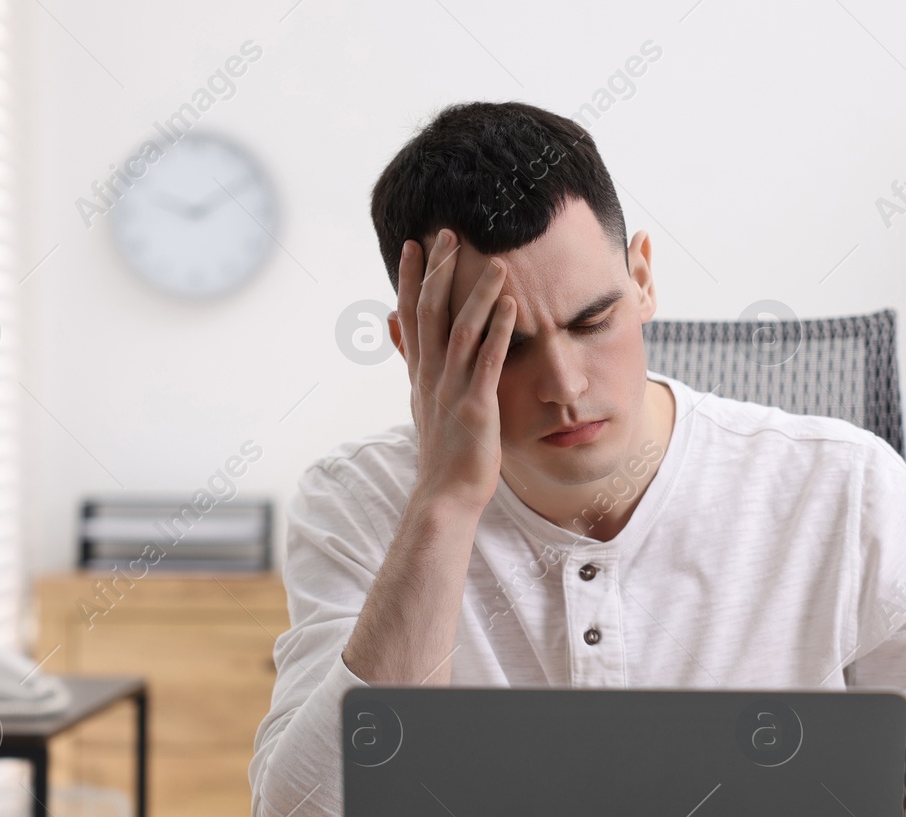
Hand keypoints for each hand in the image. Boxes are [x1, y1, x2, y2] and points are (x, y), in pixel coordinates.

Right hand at [389, 229, 516, 516]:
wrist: (444, 494)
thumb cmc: (443, 451)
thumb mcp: (423, 401)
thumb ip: (414, 362)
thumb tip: (395, 326)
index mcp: (420, 373)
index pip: (411, 315)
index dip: (412, 278)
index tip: (415, 244)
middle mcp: (431, 375)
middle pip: (431, 312)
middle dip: (440, 271)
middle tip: (448, 233)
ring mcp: (451, 390)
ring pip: (461, 330)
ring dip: (477, 293)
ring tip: (496, 262)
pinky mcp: (474, 406)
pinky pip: (487, 362)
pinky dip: (497, 331)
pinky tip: (511, 306)